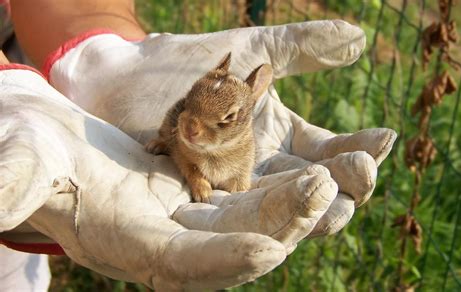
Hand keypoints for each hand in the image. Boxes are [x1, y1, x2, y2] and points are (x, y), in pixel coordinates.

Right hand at [0, 68, 339, 289]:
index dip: (218, 260)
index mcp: (121, 243)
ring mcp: (185, 218)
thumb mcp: (18, 159)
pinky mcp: (197, 193)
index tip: (266, 253)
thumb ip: (15, 180)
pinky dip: (282, 184)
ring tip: (333, 177)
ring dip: (292, 204)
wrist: (48, 141)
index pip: (175, 263)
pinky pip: (249, 194)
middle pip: (229, 243)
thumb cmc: (25, 149)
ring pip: (250, 218)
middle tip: (325, 191)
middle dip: (278, 224)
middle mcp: (163, 240)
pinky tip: (316, 168)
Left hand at [46, 20, 395, 236]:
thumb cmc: (185, 64)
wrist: (122, 79)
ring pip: (282, 214)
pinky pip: (233, 225)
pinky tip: (272, 230)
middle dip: (344, 184)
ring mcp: (236, 192)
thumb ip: (300, 50)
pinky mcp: (201, 208)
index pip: (332, 152)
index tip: (384, 138)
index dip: (359, 147)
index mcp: (284, 138)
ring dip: (309, 211)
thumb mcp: (250, 52)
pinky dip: (253, 228)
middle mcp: (265, 171)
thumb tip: (360, 37)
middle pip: (316, 191)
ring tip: (331, 201)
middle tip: (361, 172)